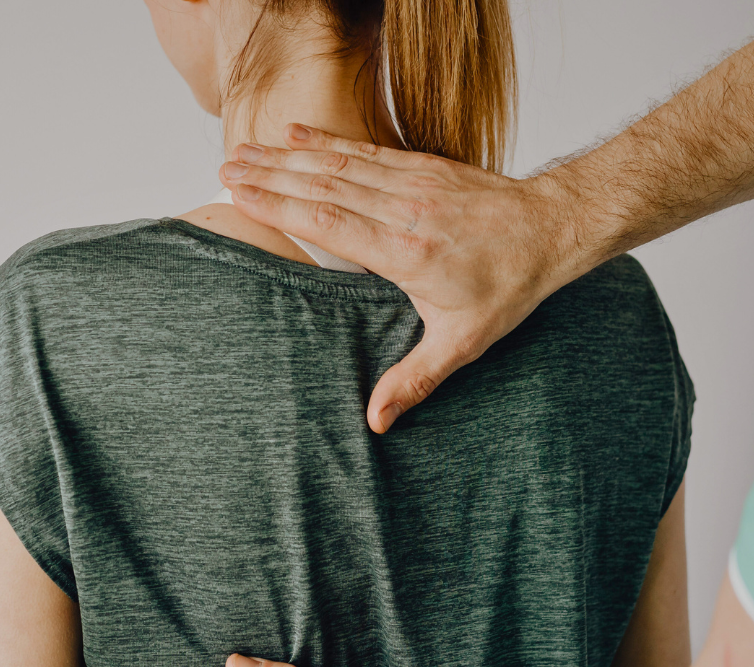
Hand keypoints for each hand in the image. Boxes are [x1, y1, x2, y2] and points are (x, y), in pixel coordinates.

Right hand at [220, 125, 585, 431]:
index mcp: (405, 253)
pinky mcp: (423, 167)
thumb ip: (415, 379)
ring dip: (289, 154)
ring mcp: (413, 183)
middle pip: (323, 187)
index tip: (240, 195)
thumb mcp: (463, 343)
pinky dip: (329, 140)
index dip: (280, 207)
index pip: (328, 224)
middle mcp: (403, 210)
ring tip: (245, 149)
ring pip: (339, 164)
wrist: (553, 228)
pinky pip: (366, 151)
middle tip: (225, 168)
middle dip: (270, 175)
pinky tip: (298, 133)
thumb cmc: (509, 286)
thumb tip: (376, 421)